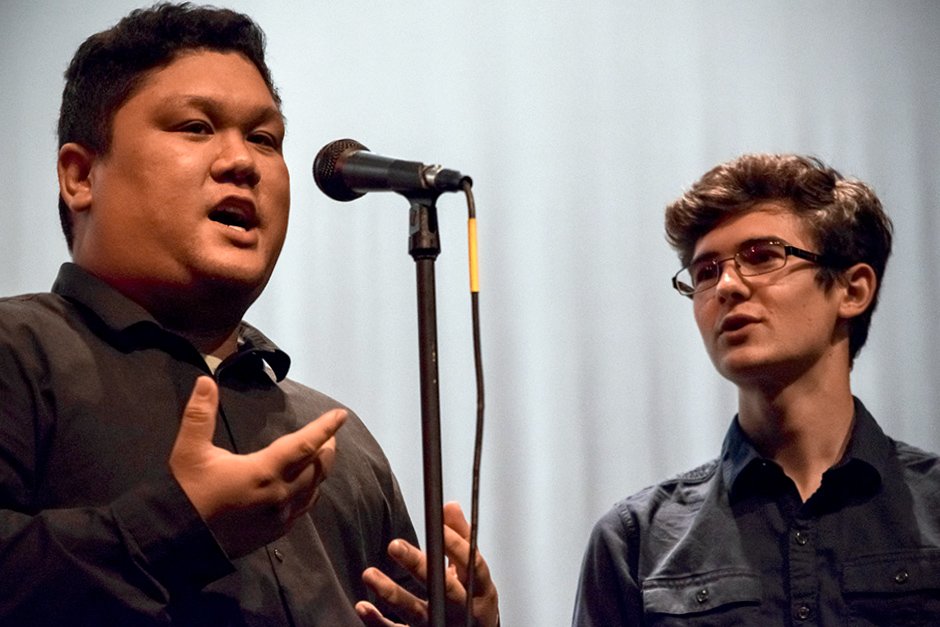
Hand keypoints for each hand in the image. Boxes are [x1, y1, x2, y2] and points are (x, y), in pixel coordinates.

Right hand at [169, 376, 345, 557]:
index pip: (305, 445)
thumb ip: (200, 414)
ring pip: (313, 489)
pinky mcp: (274, 532)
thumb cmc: (187, 494)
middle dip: (327, 448)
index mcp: (264, 471)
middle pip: (318, 468)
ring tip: (321, 455)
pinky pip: (303, 508)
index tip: (341, 415)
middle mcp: (280, 495)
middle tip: (331, 434)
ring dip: (320, 470)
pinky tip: (306, 487)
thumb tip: (206, 381)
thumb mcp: (189, 451)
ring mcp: (280, 517)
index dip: (325, 428)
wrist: (177, 542)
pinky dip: (310, 491)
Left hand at [355, 502, 498, 626]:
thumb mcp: (474, 570)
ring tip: (369, 574)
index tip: (438, 526)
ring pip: (416, 612)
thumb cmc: (473, 598)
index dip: (455, 545)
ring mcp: (441, 626)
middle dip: (419, 566)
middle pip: (442, 589)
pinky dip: (378, 622)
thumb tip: (450, 506)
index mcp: (480, 589)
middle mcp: (461, 610)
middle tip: (394, 545)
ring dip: (391, 593)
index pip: (471, 564)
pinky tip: (364, 606)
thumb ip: (462, 537)